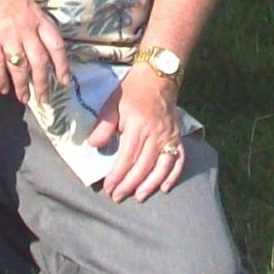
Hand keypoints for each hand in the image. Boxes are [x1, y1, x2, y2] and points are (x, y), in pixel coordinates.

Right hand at [0, 0, 70, 105]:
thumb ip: (33, 18)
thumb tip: (38, 36)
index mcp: (37, 17)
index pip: (56, 45)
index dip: (62, 65)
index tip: (64, 80)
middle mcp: (26, 29)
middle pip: (40, 62)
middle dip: (43, 83)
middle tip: (44, 99)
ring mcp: (7, 36)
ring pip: (20, 68)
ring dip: (23, 86)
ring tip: (24, 99)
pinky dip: (1, 80)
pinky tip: (3, 89)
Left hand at [91, 64, 187, 201]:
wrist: (158, 76)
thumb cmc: (132, 91)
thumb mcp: (112, 104)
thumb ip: (103, 126)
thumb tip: (94, 146)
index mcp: (138, 126)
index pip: (127, 158)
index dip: (117, 176)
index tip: (109, 188)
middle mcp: (156, 134)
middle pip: (143, 166)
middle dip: (129, 185)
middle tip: (118, 197)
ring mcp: (170, 137)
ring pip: (162, 167)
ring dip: (150, 185)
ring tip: (139, 197)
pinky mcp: (178, 137)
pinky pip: (179, 160)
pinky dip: (173, 176)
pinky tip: (164, 188)